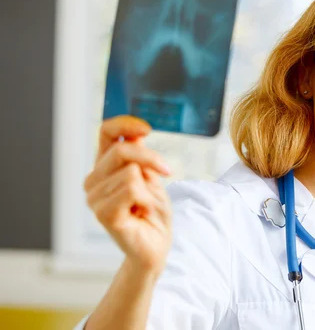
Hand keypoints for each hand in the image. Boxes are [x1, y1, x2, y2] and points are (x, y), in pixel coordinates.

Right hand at [84, 115, 172, 275]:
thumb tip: (138, 131)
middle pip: (122, 150)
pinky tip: (141, 213)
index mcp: (104, 167)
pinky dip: (146, 199)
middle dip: (151, 159)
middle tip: (165, 172)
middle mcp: (94, 180)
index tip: (146, 129)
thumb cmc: (152, 212)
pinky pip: (132, 189)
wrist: (156, 245)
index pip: (106, 132)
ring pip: (131, 172)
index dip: (125, 124)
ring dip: (149, 188)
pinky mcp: (104, 213)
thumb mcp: (152, 176)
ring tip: (144, 204)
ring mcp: (95, 198)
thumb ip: (140, 155)